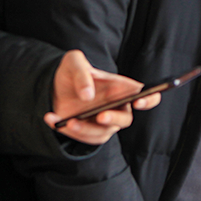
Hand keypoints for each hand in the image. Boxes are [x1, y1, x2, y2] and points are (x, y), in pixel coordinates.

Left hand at [44, 50, 162, 144]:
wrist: (53, 88)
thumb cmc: (71, 73)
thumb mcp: (73, 62)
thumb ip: (82, 72)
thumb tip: (88, 95)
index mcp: (122, 89)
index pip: (148, 96)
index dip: (149, 100)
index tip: (138, 101)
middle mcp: (117, 107)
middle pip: (126, 119)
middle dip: (114, 119)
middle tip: (100, 116)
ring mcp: (104, 122)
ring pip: (103, 133)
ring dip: (86, 129)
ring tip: (68, 121)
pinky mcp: (89, 132)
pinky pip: (83, 138)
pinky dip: (67, 131)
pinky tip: (52, 118)